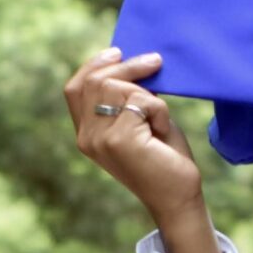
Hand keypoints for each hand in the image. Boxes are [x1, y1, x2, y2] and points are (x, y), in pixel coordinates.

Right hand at [65, 46, 215, 252]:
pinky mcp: (119, 140)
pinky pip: (141, 101)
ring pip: (118, 87)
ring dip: (148, 94)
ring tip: (160, 119)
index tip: (117, 52)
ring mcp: (100, 139)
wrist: (179, 200)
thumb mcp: (141, 122)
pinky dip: (160, 111)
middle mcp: (86, 137)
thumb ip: (128, 98)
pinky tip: (163, 132)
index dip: (93, 65)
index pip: (74, 89)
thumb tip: (130, 61)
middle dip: (128, 66)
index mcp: (86, 134)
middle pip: (96, 81)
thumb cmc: (166, 160)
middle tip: (156, 62)